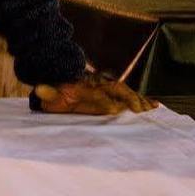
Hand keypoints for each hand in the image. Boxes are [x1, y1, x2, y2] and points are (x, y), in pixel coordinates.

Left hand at [31, 71, 152, 114]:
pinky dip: (142, 101)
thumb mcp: (50, 94)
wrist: (58, 85)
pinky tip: (155, 106)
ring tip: (153, 109)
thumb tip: (39, 89)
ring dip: (140, 101)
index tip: (119, 108)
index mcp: (89, 86)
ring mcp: (109, 91)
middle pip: (121, 90)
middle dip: (132, 99)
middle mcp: (102, 86)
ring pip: (128, 94)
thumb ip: (48, 92)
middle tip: (142, 110)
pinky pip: (130, 98)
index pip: (105, 90)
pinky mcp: (114, 98)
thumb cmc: (56, 94)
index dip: (113, 98)